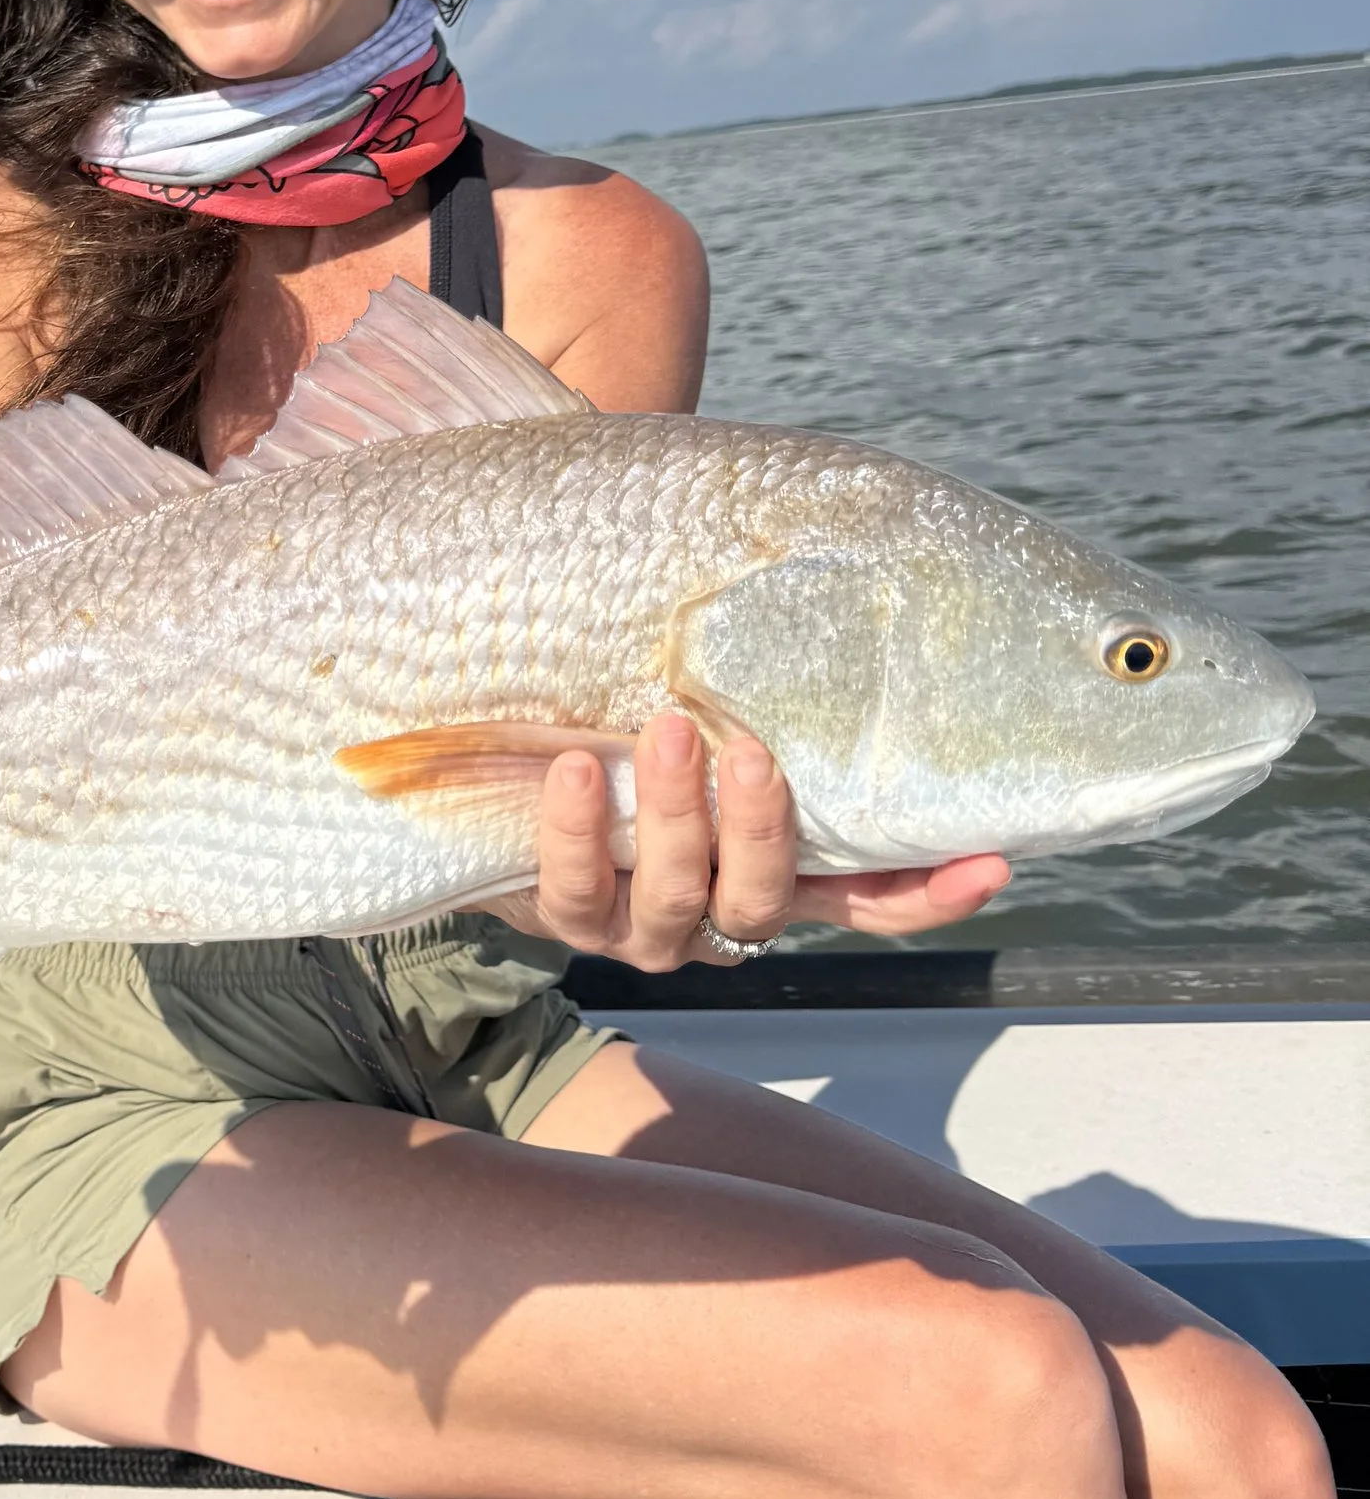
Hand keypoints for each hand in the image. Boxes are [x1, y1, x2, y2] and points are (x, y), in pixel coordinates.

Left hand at [483, 711, 1008, 973]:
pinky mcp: (569, 919)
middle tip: (753, 750)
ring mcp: (646, 926)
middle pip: (764, 897)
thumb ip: (766, 689)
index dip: (929, 893)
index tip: (989, 862)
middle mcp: (721, 912)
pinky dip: (576, 831)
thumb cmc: (635, 727)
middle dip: (762, 828)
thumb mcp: (711, 713)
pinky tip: (572, 769)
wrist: (509, 779)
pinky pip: (576, 890)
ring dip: (674, 815)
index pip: (872, 899)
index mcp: (778, 872)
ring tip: (667, 731)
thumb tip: (833, 572)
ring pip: (675, 894)